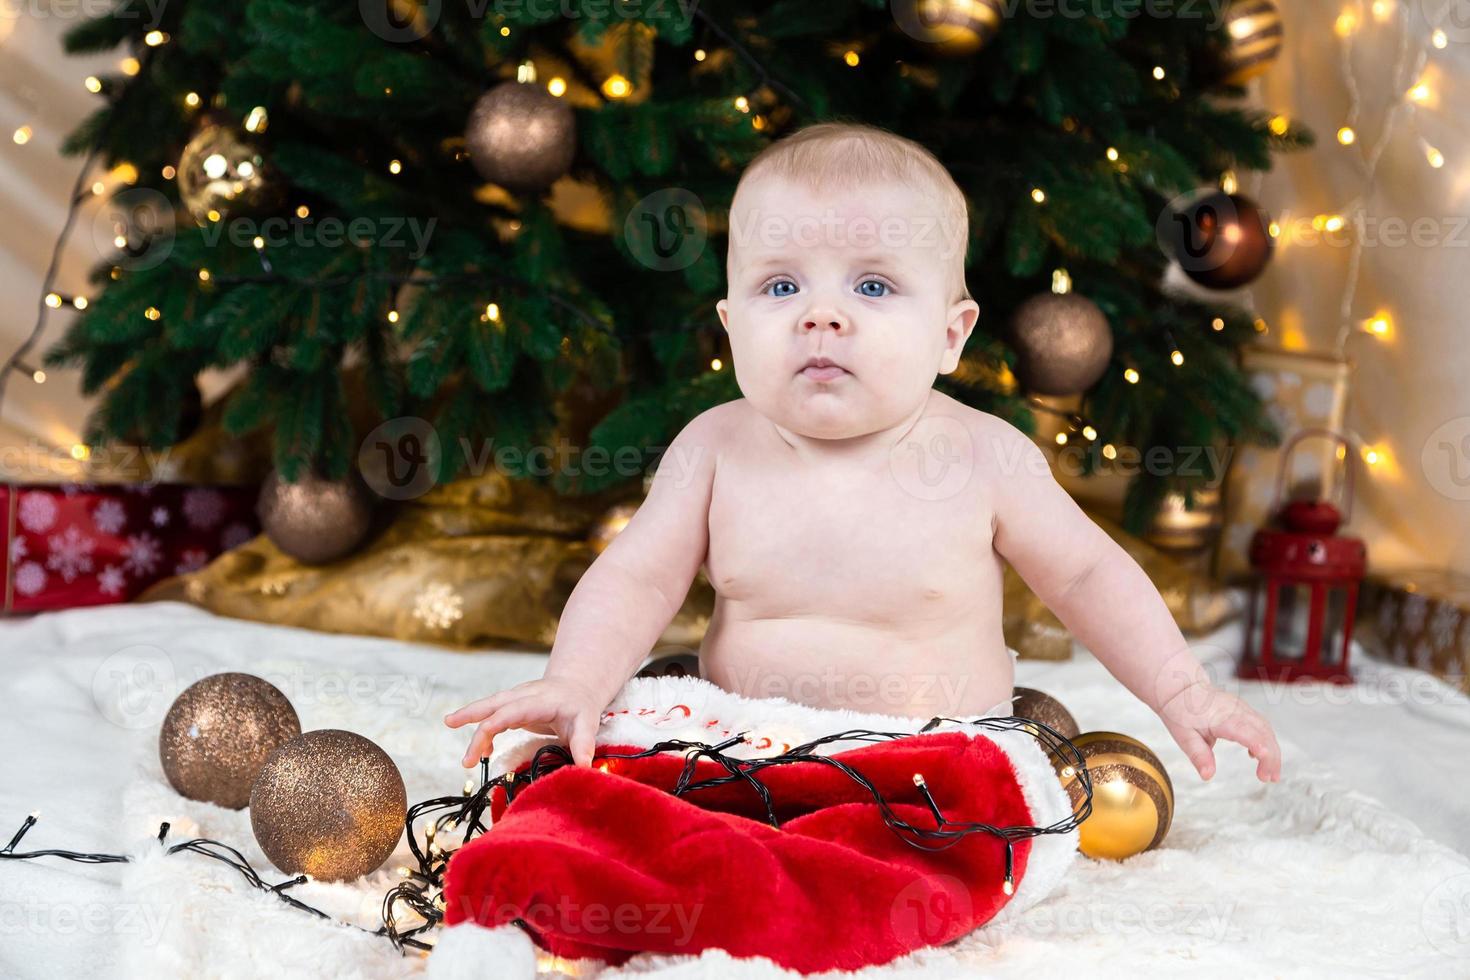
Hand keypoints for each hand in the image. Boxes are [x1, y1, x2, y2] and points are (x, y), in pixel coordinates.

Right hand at [444, 677, 604, 768]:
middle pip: (494, 703)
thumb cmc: (581, 707)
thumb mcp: (587, 723)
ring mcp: (516, 699)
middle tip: (449, 722)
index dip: (495, 724)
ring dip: (469, 717)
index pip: (513, 710)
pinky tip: (482, 752)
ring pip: (489, 706)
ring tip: (449, 727)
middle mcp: (524, 696)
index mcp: (540, 700)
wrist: (578, 688)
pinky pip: (494, 716)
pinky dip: (484, 732)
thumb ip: (583, 744)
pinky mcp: (513, 707)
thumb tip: (584, 767)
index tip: (481, 740)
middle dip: (471, 712)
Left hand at [1157, 680, 1281, 782]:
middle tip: (1269, 779)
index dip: (1260, 747)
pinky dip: (1266, 741)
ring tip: (1269, 774)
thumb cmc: (1181, 710)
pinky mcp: (1243, 710)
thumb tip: (1208, 776)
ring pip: (1266, 729)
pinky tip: (1256, 756)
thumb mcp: (1184, 736)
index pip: (1247, 732)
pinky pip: (1261, 725)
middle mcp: (1237, 711)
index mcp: (1222, 717)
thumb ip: (1198, 755)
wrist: (1180, 688)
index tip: (1266, 762)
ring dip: (1272, 752)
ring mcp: (1242, 708)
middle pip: (1264, 733)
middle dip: (1271, 757)